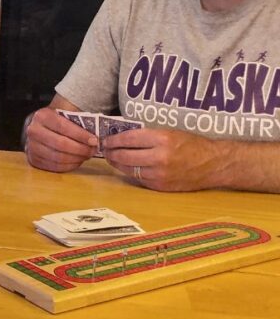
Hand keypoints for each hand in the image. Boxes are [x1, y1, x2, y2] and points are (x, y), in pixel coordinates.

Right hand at [25, 108, 98, 171]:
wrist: (40, 126)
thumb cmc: (57, 120)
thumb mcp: (65, 113)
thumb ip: (77, 121)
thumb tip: (95, 136)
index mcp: (42, 116)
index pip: (63, 127)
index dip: (80, 135)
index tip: (94, 140)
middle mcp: (33, 131)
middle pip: (61, 144)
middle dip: (81, 149)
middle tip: (93, 150)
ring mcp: (31, 146)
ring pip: (58, 157)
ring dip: (76, 158)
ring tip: (86, 155)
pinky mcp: (33, 159)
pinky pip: (54, 166)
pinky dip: (69, 166)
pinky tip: (77, 161)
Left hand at [103, 128, 220, 191]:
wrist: (214, 164)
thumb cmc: (192, 144)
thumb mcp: (170, 132)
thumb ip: (147, 135)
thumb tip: (122, 136)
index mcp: (162, 139)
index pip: (128, 138)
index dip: (114, 140)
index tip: (106, 139)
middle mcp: (159, 157)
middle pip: (125, 155)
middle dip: (111, 152)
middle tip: (105, 150)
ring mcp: (160, 174)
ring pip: (129, 169)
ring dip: (118, 164)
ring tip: (112, 158)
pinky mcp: (161, 186)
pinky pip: (139, 179)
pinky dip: (131, 172)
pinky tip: (127, 167)